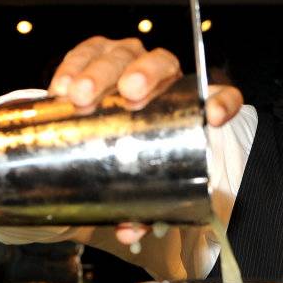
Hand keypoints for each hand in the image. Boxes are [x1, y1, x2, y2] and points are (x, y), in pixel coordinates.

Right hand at [47, 36, 243, 243]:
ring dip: (101, 72)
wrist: (94, 135)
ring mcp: (130, 61)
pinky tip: (61, 87)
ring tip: (79, 96)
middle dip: (145, 75)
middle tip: (128, 94)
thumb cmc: (128, 161)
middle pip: (163, 64)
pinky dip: (74, 64)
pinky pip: (89, 50)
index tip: (213, 117)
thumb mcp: (140, 186)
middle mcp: (163, 79)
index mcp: (188, 108)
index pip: (220, 96)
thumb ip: (141, 209)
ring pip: (122, 53)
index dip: (221, 102)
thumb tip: (129, 232)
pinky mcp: (99, 53)